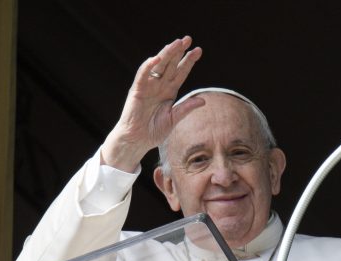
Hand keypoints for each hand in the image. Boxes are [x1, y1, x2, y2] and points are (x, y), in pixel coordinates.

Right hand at [101, 36, 202, 171]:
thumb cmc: (154, 131)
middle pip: (171, 64)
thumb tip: (203, 100)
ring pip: (159, 65)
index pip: (181, 72)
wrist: (137, 140)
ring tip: (176, 43)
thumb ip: (186, 108)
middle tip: (188, 39)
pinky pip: (143, 75)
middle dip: (179, 52)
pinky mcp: (137, 90)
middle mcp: (160, 86)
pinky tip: (157, 58)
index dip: (189, 61)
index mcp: (169, 91)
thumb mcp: (174, 119)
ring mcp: (148, 86)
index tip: (198, 50)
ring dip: (167, 53)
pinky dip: (148, 66)